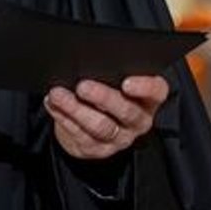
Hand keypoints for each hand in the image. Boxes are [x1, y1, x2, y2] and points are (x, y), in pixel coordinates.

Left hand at [46, 75, 168, 160]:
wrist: (94, 126)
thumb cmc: (109, 92)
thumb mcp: (117, 81)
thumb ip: (113, 72)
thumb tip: (91, 60)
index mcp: (149, 99)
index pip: (157, 92)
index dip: (144, 87)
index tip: (126, 82)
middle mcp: (138, 121)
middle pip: (126, 111)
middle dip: (102, 98)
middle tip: (83, 86)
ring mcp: (119, 138)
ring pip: (100, 126)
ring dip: (76, 109)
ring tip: (58, 94)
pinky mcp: (97, 149)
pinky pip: (79, 135)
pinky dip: (63, 117)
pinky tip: (53, 104)